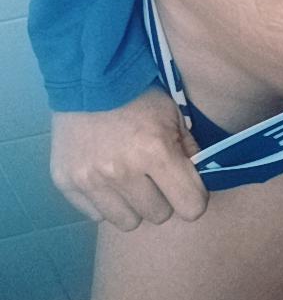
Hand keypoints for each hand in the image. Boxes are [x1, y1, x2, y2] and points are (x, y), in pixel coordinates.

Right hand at [50, 83, 209, 230]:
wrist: (87, 76)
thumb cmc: (138, 94)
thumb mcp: (173, 114)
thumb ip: (189, 150)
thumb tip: (198, 180)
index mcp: (155, 152)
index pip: (191, 207)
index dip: (194, 197)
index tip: (187, 186)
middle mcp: (122, 172)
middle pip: (159, 215)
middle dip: (162, 198)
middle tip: (153, 175)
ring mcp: (90, 180)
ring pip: (127, 222)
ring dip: (132, 204)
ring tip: (128, 177)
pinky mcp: (66, 183)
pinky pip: (96, 215)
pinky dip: (104, 200)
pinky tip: (104, 174)